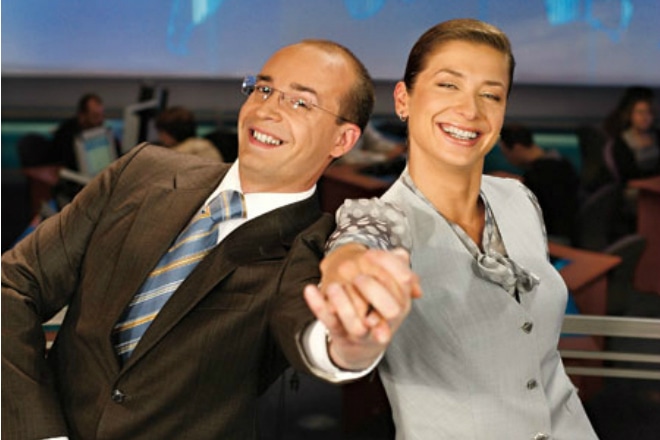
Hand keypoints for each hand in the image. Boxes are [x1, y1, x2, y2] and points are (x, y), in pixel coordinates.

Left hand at [304, 245, 421, 369]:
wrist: (362, 346)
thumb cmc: (377, 311)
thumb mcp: (391, 290)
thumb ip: (396, 268)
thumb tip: (401, 254)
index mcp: (402, 303)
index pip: (404, 282)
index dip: (390, 264)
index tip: (370, 254)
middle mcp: (387, 322)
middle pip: (391, 310)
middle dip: (374, 290)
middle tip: (359, 278)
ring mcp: (363, 332)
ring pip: (357, 325)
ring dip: (344, 303)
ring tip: (334, 287)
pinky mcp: (341, 335)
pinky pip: (329, 322)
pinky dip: (318, 305)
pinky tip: (310, 289)